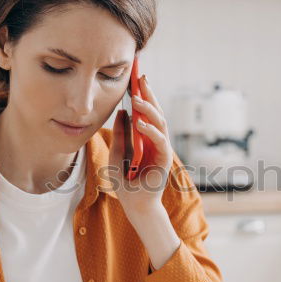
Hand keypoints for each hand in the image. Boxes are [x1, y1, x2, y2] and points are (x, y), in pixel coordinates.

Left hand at [107, 73, 173, 217]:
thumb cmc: (126, 181)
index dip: (143, 94)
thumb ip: (120, 135)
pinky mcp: (164, 160)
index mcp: (146, 137)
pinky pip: (160, 141)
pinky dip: (151, 131)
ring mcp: (162, 149)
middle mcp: (156, 140)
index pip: (146, 112)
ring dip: (148, 109)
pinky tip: (140, 122)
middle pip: (155, 112)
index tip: (136, 77)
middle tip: (141, 77)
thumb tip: (121, 112)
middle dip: (149, 94)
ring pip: (160, 123)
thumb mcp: (116, 153)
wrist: (134, 204)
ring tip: (137, 97)